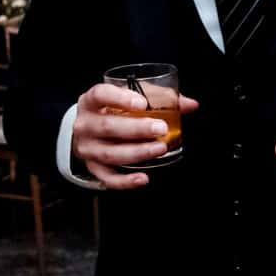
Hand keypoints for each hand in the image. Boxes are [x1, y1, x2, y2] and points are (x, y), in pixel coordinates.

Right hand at [71, 78, 197, 188]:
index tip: (142, 104)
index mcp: (90, 101)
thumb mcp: (128, 98)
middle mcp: (84, 125)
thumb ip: (158, 98)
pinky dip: (125, 181)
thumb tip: (190, 105)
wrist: (88, 131)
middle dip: (136, 129)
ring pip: (110, 153)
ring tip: (159, 148)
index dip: (120, 98)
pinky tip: (143, 178)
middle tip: (160, 128)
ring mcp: (87, 148)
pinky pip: (108, 178)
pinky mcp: (92, 168)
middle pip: (107, 126)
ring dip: (137, 152)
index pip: (100, 95)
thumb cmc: (112, 111)